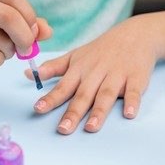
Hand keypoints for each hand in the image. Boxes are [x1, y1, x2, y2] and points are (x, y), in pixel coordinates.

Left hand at [26, 16, 159, 133]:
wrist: (136, 34)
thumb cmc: (101, 50)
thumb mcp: (75, 56)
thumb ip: (53, 68)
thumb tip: (28, 74)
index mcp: (80, 69)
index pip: (63, 86)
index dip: (50, 98)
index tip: (38, 109)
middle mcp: (96, 72)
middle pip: (83, 95)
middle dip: (73, 113)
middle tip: (63, 129)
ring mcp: (117, 75)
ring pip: (106, 94)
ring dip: (99, 111)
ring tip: (91, 127)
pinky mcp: (136, 77)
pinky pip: (134, 91)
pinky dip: (132, 101)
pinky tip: (129, 113)